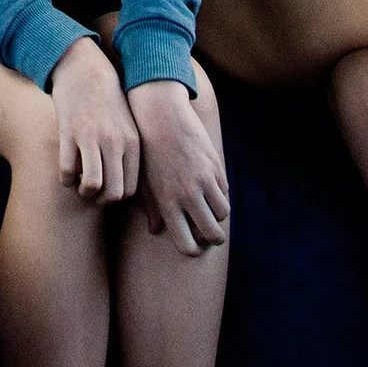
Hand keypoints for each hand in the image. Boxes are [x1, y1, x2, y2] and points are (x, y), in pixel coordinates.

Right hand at [50, 38, 140, 204]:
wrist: (84, 68)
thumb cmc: (106, 100)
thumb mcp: (128, 124)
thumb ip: (129, 151)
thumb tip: (127, 187)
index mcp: (132, 142)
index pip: (130, 189)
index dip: (116, 197)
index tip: (107, 190)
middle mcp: (115, 142)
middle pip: (113, 193)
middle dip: (101, 199)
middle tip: (93, 191)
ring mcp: (92, 137)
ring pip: (92, 185)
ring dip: (83, 191)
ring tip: (80, 184)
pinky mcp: (69, 133)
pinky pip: (67, 171)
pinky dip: (66, 179)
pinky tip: (67, 171)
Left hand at [129, 78, 229, 253]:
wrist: (160, 116)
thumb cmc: (146, 151)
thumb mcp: (143, 182)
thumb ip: (152, 209)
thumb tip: (156, 230)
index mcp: (167, 203)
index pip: (187, 244)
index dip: (192, 250)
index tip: (192, 245)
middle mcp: (188, 195)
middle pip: (212, 234)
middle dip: (212, 239)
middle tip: (209, 236)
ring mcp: (204, 180)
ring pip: (223, 214)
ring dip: (217, 217)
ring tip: (209, 212)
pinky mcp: (215, 166)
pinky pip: (224, 192)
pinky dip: (219, 196)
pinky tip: (209, 190)